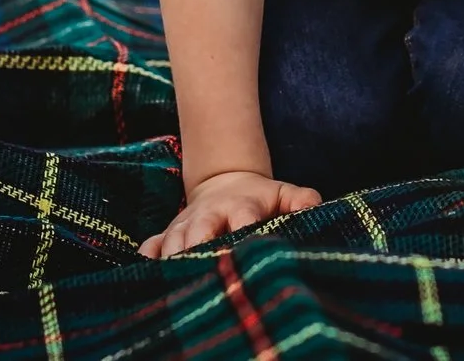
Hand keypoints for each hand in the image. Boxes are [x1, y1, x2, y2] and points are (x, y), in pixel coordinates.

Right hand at [139, 168, 322, 258]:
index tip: (245, 250)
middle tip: (204, 272)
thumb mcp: (284, 193)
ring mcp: (186, 223)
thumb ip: (302, 200)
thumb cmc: (262, 198)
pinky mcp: (169, 232)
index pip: (242, 218)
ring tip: (178, 281)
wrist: (224, 181)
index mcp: (241, 206)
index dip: (243, 232)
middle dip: (200, 249)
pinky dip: (149, 258)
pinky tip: (150, 275)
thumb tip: (314, 207)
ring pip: (174, 240)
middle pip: (199, 231)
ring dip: (175, 259)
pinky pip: (152, 245)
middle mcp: (210, 214)